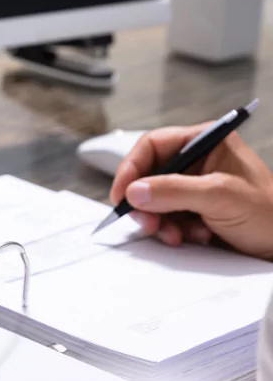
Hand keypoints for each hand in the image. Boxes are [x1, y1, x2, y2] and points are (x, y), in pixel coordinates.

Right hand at [110, 123, 272, 258]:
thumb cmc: (271, 214)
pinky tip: (191, 237)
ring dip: (159, 221)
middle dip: (145, 202)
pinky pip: (164, 218)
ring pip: (153, 200)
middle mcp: (198, 162)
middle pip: (148, 175)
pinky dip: (170, 231)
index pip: (153, 145)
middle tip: (146, 221)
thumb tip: (135, 191)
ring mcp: (194, 187)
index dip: (132, 168)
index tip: (122, 193)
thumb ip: (175, 190)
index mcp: (206, 142)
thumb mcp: (221, 196)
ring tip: (175, 234)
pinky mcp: (193, 211)